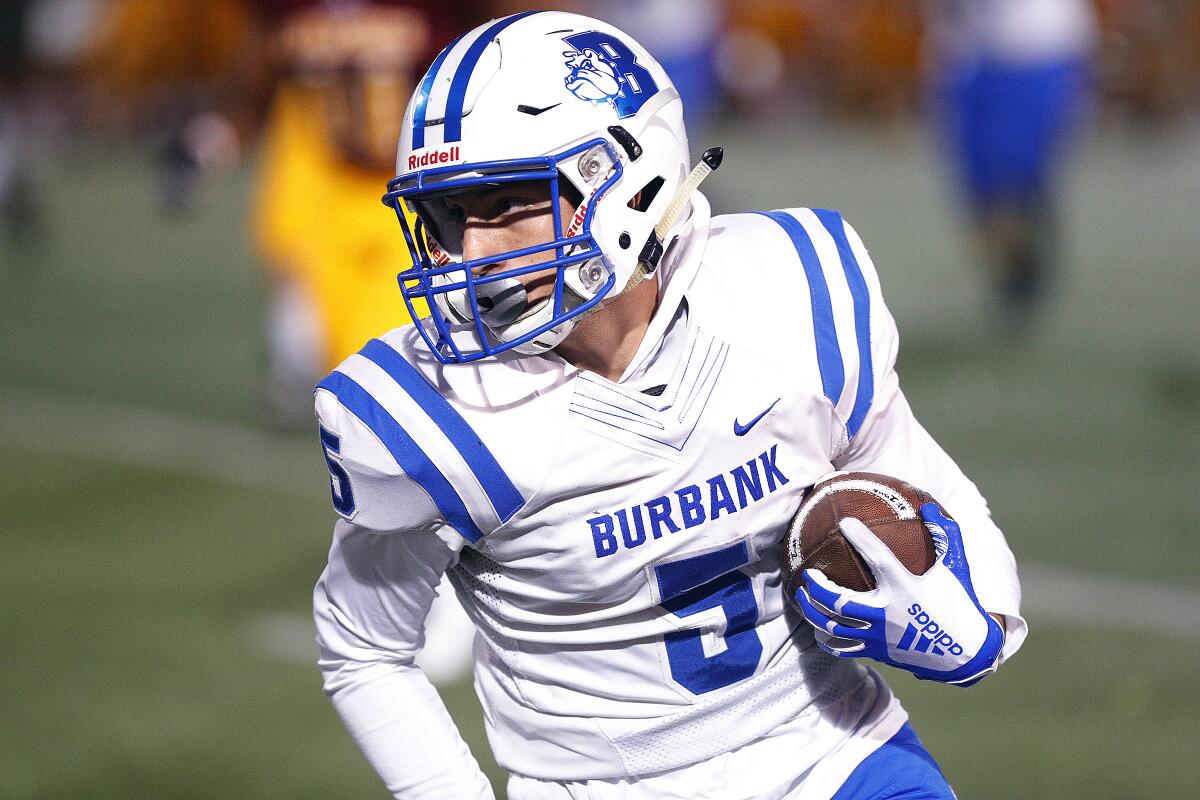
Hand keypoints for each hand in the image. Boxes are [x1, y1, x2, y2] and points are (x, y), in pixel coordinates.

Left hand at [793, 503, 1004, 685]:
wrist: (966, 654)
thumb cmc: (960, 604)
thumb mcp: (956, 567)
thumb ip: (945, 535)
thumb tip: (930, 507)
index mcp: (905, 587)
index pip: (878, 557)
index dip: (860, 538)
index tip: (844, 522)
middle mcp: (887, 612)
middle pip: (838, 602)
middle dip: (816, 587)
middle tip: (808, 575)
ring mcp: (879, 636)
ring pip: (833, 626)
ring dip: (813, 611)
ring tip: (802, 597)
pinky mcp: (877, 651)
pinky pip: (842, 647)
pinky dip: (826, 638)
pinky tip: (819, 628)